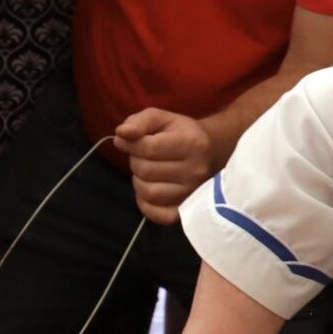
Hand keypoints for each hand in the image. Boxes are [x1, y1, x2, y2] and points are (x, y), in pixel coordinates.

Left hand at [114, 108, 216, 225]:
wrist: (211, 151)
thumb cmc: (181, 133)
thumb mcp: (161, 119)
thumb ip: (139, 122)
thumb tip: (121, 134)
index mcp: (192, 143)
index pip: (148, 148)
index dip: (131, 144)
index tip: (129, 141)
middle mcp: (196, 170)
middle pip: (146, 171)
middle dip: (136, 162)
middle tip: (143, 157)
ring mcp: (193, 192)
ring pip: (149, 193)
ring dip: (139, 182)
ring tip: (147, 172)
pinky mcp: (187, 210)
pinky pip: (157, 214)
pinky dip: (145, 204)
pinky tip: (149, 190)